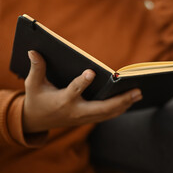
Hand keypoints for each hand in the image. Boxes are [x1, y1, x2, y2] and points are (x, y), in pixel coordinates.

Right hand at [23, 50, 141, 132]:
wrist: (35, 122)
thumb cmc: (36, 99)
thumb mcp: (33, 84)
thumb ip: (36, 68)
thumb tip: (33, 50)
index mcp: (62, 100)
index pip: (74, 90)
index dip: (82, 82)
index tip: (92, 72)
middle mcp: (76, 112)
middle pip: (101, 108)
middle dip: (120, 100)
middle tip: (137, 91)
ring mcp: (83, 118)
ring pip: (107, 114)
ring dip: (124, 105)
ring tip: (139, 94)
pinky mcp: (87, 120)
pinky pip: (106, 116)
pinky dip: (119, 109)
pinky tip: (130, 100)